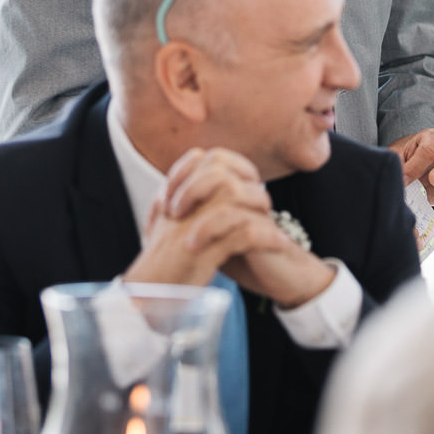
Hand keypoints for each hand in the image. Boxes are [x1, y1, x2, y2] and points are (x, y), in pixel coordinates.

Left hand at [125, 148, 333, 308]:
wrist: (278, 277)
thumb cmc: (240, 252)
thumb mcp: (207, 230)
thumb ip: (190, 213)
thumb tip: (155, 204)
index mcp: (233, 182)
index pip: (205, 157)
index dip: (180, 173)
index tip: (162, 202)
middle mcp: (247, 188)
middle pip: (218, 162)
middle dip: (189, 186)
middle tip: (172, 214)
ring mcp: (259, 209)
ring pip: (230, 188)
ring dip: (201, 211)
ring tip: (185, 236)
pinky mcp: (268, 234)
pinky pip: (245, 224)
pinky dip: (216, 233)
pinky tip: (198, 247)